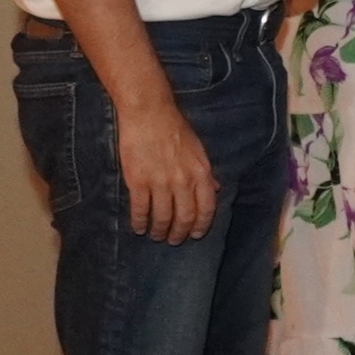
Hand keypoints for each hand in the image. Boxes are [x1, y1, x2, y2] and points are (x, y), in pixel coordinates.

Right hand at [114, 97, 218, 242]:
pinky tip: (139, 228)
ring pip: (162, 217)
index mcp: (201, 174)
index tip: (195, 235)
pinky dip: (140, 222)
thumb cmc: (175, 129)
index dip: (201, 225)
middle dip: (179, 233)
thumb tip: (216, 189)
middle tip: (173, 240)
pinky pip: (140, 209)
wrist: (149, 114)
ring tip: (156, 235)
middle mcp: (183, 182)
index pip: (206, 208)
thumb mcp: (199, 151)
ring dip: (159, 230)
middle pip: (184, 217)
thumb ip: (206, 173)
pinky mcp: (138, 181)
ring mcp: (160, 183)